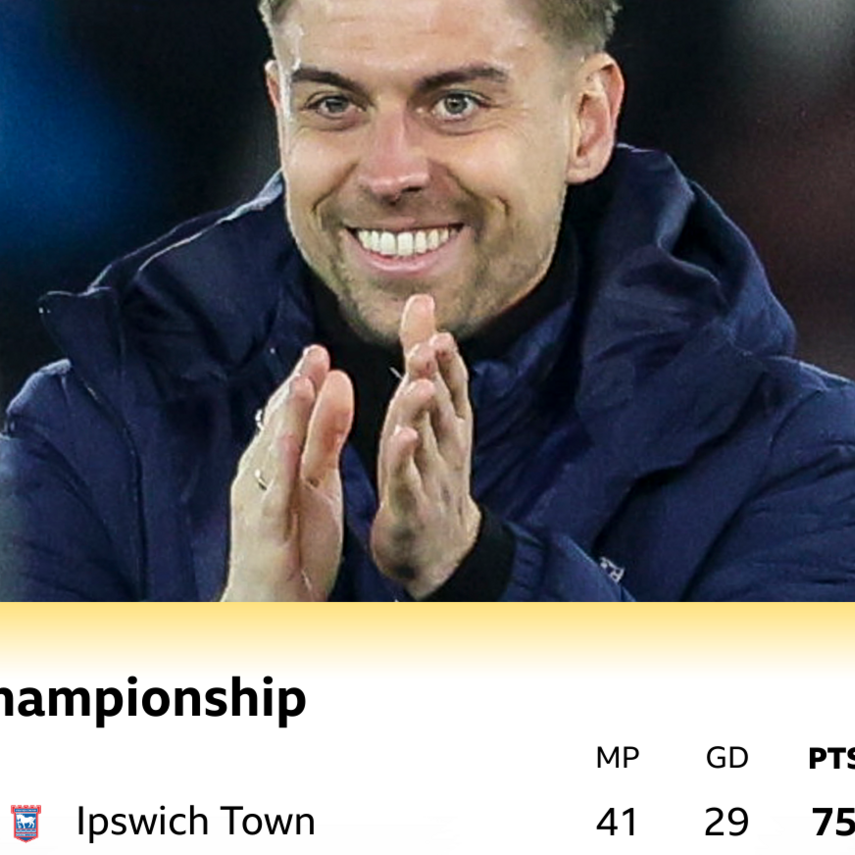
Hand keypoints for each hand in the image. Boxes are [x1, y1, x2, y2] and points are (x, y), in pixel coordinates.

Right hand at [221, 346, 353, 599]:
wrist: (270, 608)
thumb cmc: (292, 549)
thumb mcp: (318, 485)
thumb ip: (325, 438)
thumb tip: (336, 387)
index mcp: (275, 466)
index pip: (288, 417)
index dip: (305, 384)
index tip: (321, 351)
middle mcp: (259, 477)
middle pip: (278, 424)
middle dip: (297, 387)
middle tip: (316, 350)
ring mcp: (257, 501)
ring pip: (273, 449)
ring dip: (288, 413)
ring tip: (304, 378)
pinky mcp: (263, 527)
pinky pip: (273, 488)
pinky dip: (281, 459)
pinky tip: (292, 436)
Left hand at [370, 295, 480, 597]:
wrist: (443, 551)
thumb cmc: (429, 473)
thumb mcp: (428, 417)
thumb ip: (426, 362)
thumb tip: (422, 303)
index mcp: (449, 425)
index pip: (451, 386)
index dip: (446, 360)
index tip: (438, 329)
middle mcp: (445, 447)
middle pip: (439, 406)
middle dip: (435, 376)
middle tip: (428, 345)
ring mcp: (431, 478)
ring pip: (426, 440)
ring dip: (421, 412)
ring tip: (419, 385)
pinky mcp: (411, 508)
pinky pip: (407, 482)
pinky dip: (405, 461)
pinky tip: (402, 440)